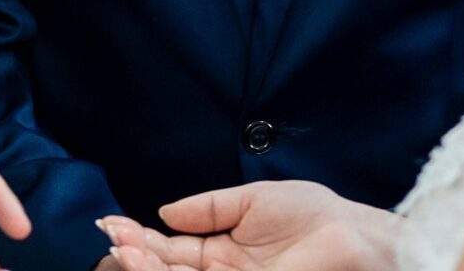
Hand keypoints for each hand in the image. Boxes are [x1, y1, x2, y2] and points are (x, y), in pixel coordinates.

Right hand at [98, 181, 397, 270]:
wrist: (350, 236)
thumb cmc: (313, 215)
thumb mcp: (251, 200)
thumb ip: (207, 208)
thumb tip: (163, 211)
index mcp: (222, 253)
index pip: (171, 251)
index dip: (141, 239)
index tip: (112, 224)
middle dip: (135, 257)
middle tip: (113, 239)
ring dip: (146, 269)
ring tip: (124, 250)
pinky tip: (150, 263)